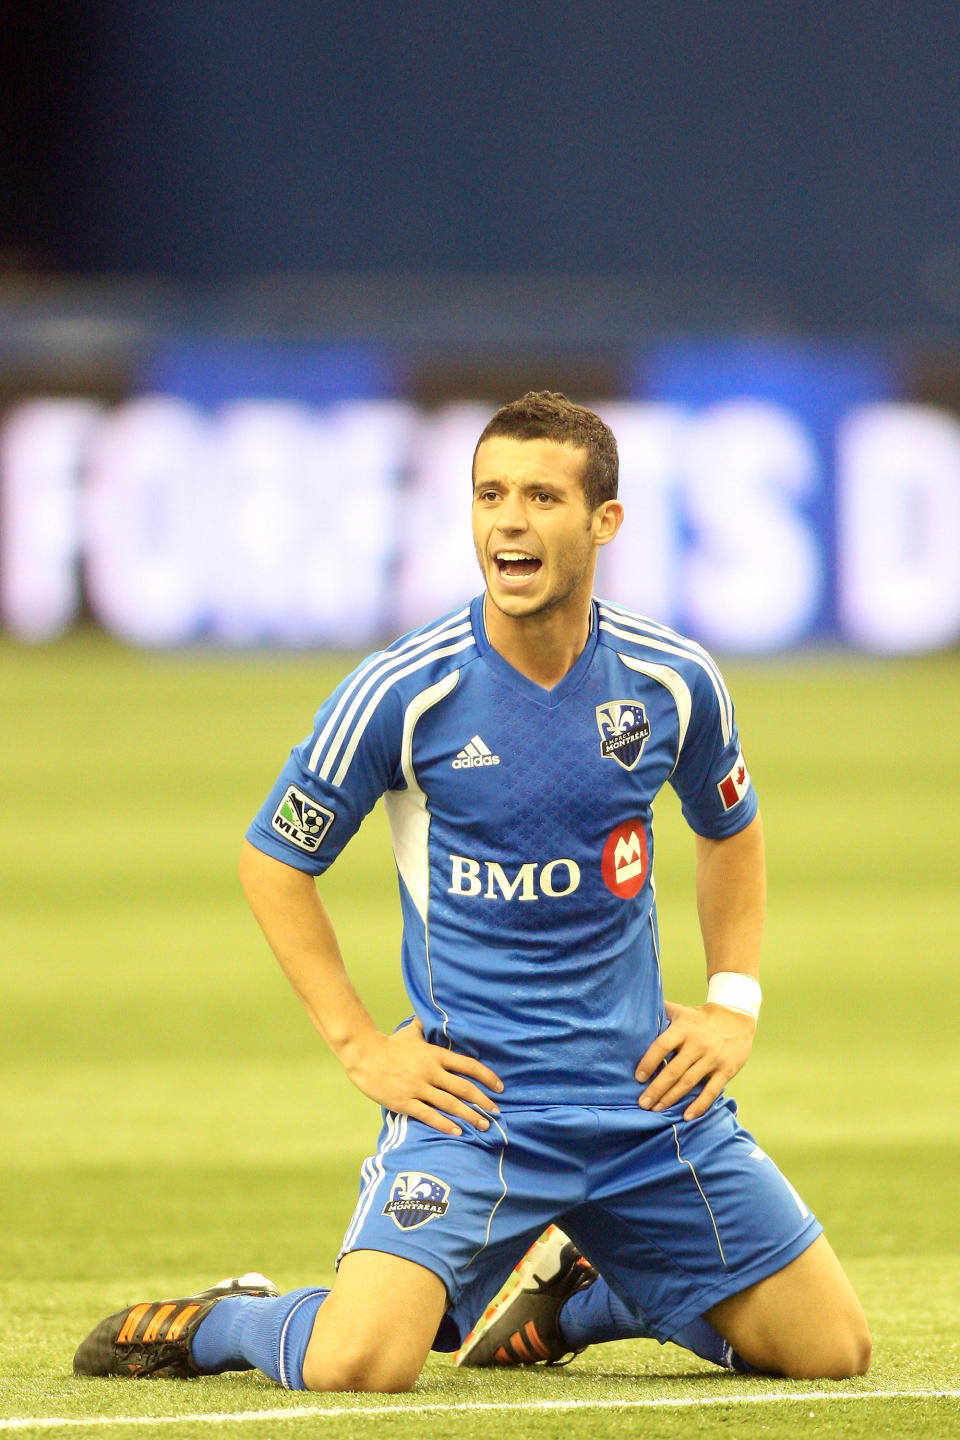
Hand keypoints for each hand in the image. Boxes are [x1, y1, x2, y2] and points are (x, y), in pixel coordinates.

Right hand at [341, 1020, 503, 1135]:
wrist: (363, 1055)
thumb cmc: (388, 1045)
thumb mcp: (409, 1033)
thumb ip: (423, 1026)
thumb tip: (429, 1014)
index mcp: (435, 1055)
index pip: (468, 1065)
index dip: (487, 1077)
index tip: (499, 1087)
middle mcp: (431, 1071)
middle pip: (464, 1088)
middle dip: (483, 1101)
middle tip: (497, 1112)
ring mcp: (418, 1087)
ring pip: (450, 1104)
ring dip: (470, 1116)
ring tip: (484, 1125)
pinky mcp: (405, 1102)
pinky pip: (429, 1115)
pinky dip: (445, 1124)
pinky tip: (458, 1132)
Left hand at [635, 1000, 755, 1121]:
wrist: (737, 1019)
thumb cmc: (700, 1019)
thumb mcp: (681, 1011)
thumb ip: (660, 1014)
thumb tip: (634, 1016)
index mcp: (683, 1029)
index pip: (662, 1046)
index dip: (649, 1062)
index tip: (638, 1077)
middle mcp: (697, 1044)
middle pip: (674, 1070)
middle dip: (657, 1088)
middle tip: (643, 1103)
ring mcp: (712, 1058)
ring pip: (689, 1082)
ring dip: (672, 1098)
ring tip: (657, 1109)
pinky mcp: (726, 1070)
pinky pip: (712, 1091)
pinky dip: (700, 1105)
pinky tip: (687, 1116)